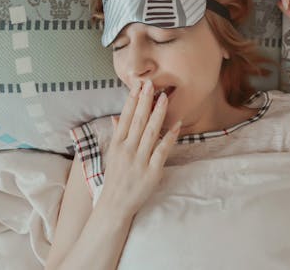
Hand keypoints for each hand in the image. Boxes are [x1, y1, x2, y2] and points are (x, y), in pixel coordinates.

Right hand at [97, 80, 180, 216]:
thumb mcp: (112, 155)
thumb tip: (117, 117)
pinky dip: (169, 137)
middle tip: (151, 83)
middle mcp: (127, 150)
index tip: (138, 85)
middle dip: (145, 101)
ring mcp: (139, 161)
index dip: (132, 100)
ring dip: (158, 114)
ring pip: (150, 133)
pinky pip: (162, 151)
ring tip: (164, 98)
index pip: (125, 117)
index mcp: (117, 144)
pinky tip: (176, 125)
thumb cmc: (115, 178)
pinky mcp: (152, 172)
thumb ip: (117, 135)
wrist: (115, 205)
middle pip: (138, 121)